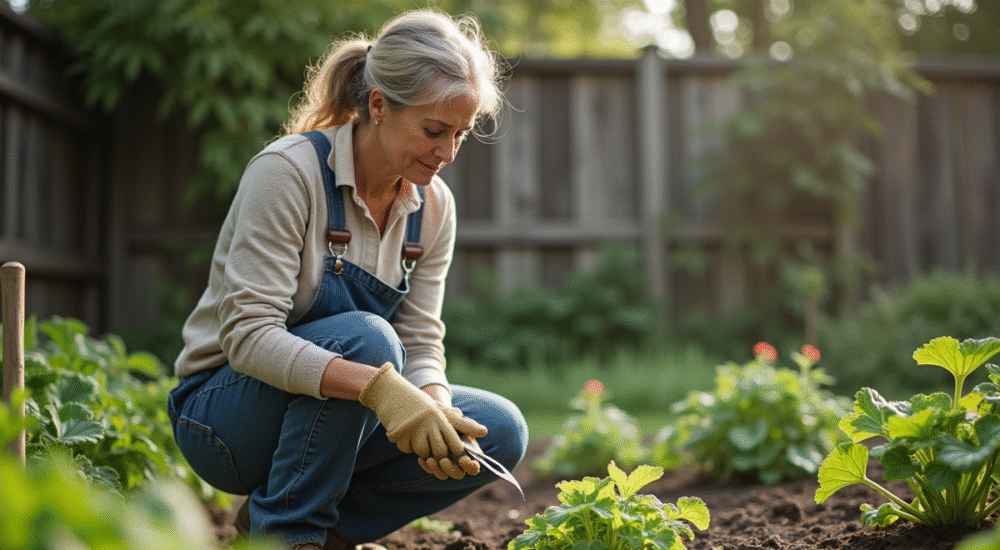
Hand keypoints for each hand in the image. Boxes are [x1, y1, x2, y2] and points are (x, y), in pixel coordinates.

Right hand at [359, 364, 485, 461]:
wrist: (391, 392)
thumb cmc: (420, 405)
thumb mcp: (442, 410)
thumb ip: (462, 424)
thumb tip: (484, 432)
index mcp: (442, 416)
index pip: (455, 443)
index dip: (456, 454)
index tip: (453, 455)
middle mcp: (430, 422)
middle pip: (440, 451)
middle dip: (438, 455)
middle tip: (431, 447)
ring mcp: (414, 427)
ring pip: (423, 452)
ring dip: (420, 449)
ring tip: (416, 436)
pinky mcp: (400, 432)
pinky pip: (406, 449)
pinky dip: (405, 445)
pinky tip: (403, 433)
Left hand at [419, 414, 486, 479]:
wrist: (426, 417)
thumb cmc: (445, 418)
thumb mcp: (455, 420)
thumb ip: (468, 426)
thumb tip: (484, 431)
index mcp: (468, 453)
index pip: (474, 467)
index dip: (470, 466)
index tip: (463, 459)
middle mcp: (458, 461)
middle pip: (459, 474)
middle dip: (451, 469)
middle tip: (443, 460)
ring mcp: (446, 464)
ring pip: (444, 475)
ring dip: (437, 470)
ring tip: (429, 459)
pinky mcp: (434, 465)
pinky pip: (432, 472)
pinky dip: (427, 467)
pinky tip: (421, 459)